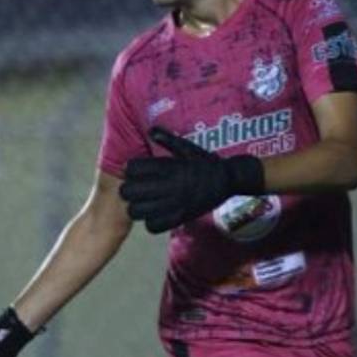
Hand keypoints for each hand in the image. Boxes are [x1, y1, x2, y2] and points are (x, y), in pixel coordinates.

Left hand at [119, 127, 264, 232]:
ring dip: (136, 207)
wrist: (228, 180)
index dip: (130, 169)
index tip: (134, 170)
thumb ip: (167, 139)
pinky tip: (155, 215)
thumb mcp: (188, 147)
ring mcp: (174, 203)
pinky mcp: (180, 218)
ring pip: (137, 211)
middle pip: (129, 192)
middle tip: (134, 189)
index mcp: (169, 166)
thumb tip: (150, 130)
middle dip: (127, 189)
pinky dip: (150, 222)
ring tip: (142, 203)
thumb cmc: (205, 162)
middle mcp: (169, 185)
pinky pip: (152, 226)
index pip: (133, 168)